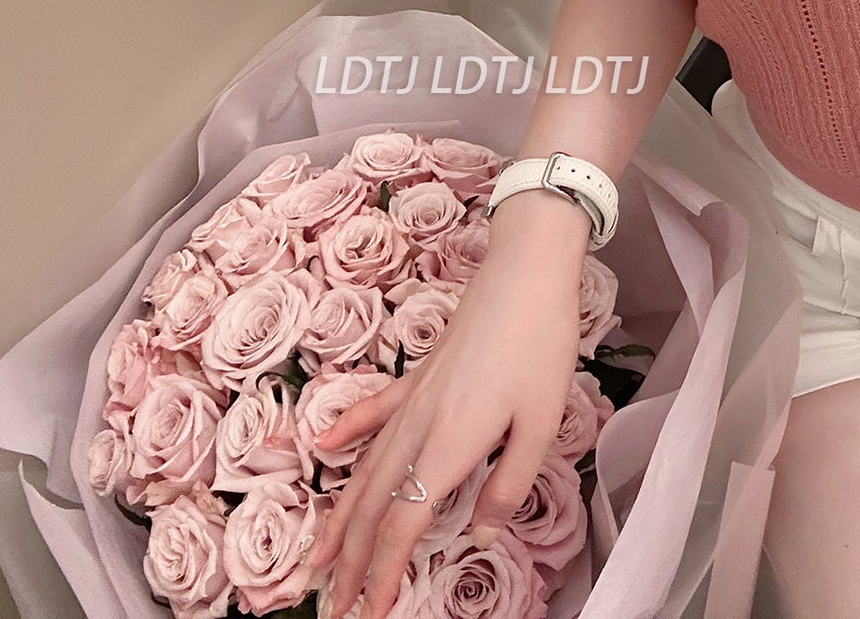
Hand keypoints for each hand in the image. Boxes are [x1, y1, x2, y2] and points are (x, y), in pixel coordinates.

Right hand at [300, 190, 592, 618]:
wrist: (524, 274)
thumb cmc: (540, 345)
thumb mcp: (541, 425)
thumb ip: (508, 486)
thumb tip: (480, 534)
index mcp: (449, 444)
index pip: (403, 523)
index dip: (383, 571)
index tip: (371, 610)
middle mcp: (419, 425)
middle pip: (373, 503)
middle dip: (349, 558)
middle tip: (330, 600)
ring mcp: (413, 397)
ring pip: (365, 465)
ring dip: (340, 513)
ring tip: (318, 552)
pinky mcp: (418, 374)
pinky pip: (374, 412)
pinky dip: (347, 432)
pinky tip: (323, 447)